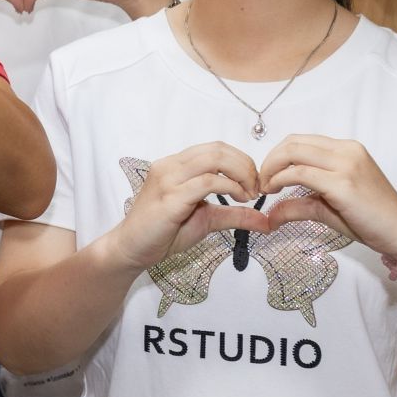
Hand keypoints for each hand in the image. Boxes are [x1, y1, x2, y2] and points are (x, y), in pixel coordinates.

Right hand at [104, 143, 269, 272]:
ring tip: (250, 194)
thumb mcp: (206, 220)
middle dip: (246, 166)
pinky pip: (206, 182)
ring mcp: (168, 179)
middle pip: (218, 149)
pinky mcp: (170, 197)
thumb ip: (234, 216)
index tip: (254, 183)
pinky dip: (230, 187)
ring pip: (214, 160)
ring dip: (241, 174)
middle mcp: (170, 166)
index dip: (242, 161)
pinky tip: (240, 200)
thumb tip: (266, 221)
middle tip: (257, 188)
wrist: (131, 248)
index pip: (216, 148)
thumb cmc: (162, 232)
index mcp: (176, 165)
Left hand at [258, 136, 396, 256]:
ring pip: (293, 153)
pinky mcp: (343, 184)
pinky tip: (275, 193)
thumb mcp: (329, 206)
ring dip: (271, 169)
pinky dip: (280, 180)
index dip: (276, 156)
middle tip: (261, 182)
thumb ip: (299, 204)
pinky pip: (301, 173)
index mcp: (345, 149)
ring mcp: (346, 165)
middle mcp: (346, 151)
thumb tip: (270, 215)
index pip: (300, 141)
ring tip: (265, 188)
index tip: (266, 176)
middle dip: (269, 161)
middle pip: (292, 143)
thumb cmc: (370, 218)